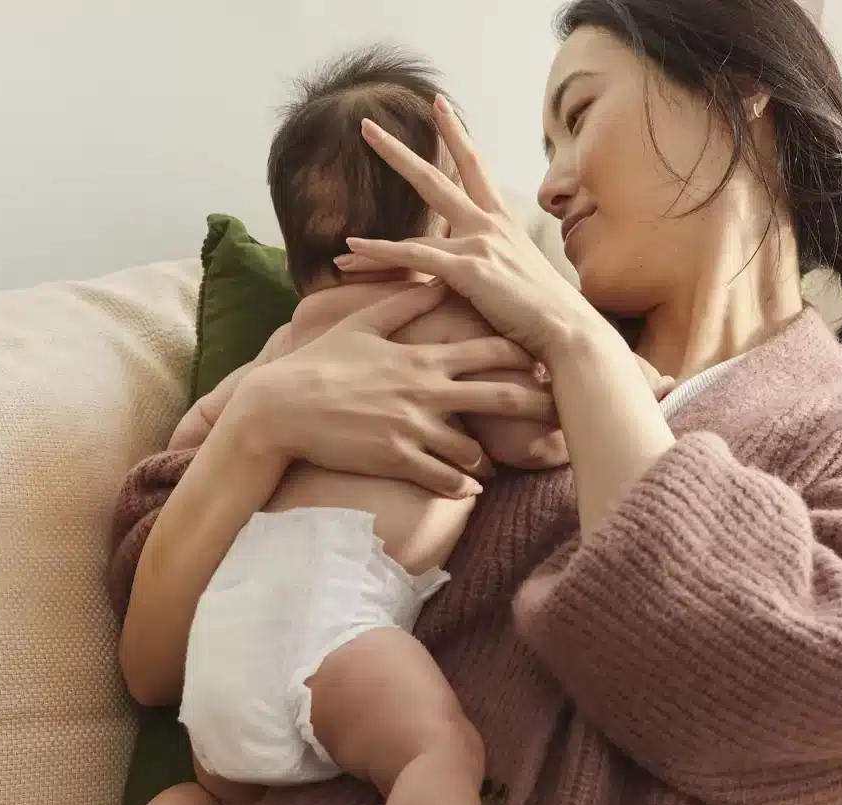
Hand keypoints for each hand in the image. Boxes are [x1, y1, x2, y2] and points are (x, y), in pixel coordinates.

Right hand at [223, 282, 556, 498]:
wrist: (280, 409)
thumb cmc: (319, 363)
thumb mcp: (361, 326)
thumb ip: (403, 303)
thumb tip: (433, 278)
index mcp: (422, 357)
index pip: (489, 351)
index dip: (523, 354)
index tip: (545, 360)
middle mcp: (425, 392)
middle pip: (499, 398)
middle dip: (535, 406)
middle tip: (561, 415)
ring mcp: (412, 429)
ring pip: (473, 450)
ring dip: (488, 459)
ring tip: (500, 463)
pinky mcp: (395, 460)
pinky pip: (442, 480)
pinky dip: (461, 487)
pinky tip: (471, 489)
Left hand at [333, 97, 616, 368]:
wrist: (570, 334)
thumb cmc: (548, 316)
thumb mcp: (523, 277)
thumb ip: (501, 262)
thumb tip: (493, 266)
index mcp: (503, 222)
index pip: (475, 166)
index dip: (456, 134)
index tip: (438, 105)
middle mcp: (490, 224)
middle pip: (438, 176)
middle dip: (398, 150)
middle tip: (366, 125)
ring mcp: (479, 243)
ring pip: (417, 219)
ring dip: (374, 231)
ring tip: (341, 235)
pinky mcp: (468, 270)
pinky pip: (414, 256)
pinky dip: (379, 254)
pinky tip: (350, 250)